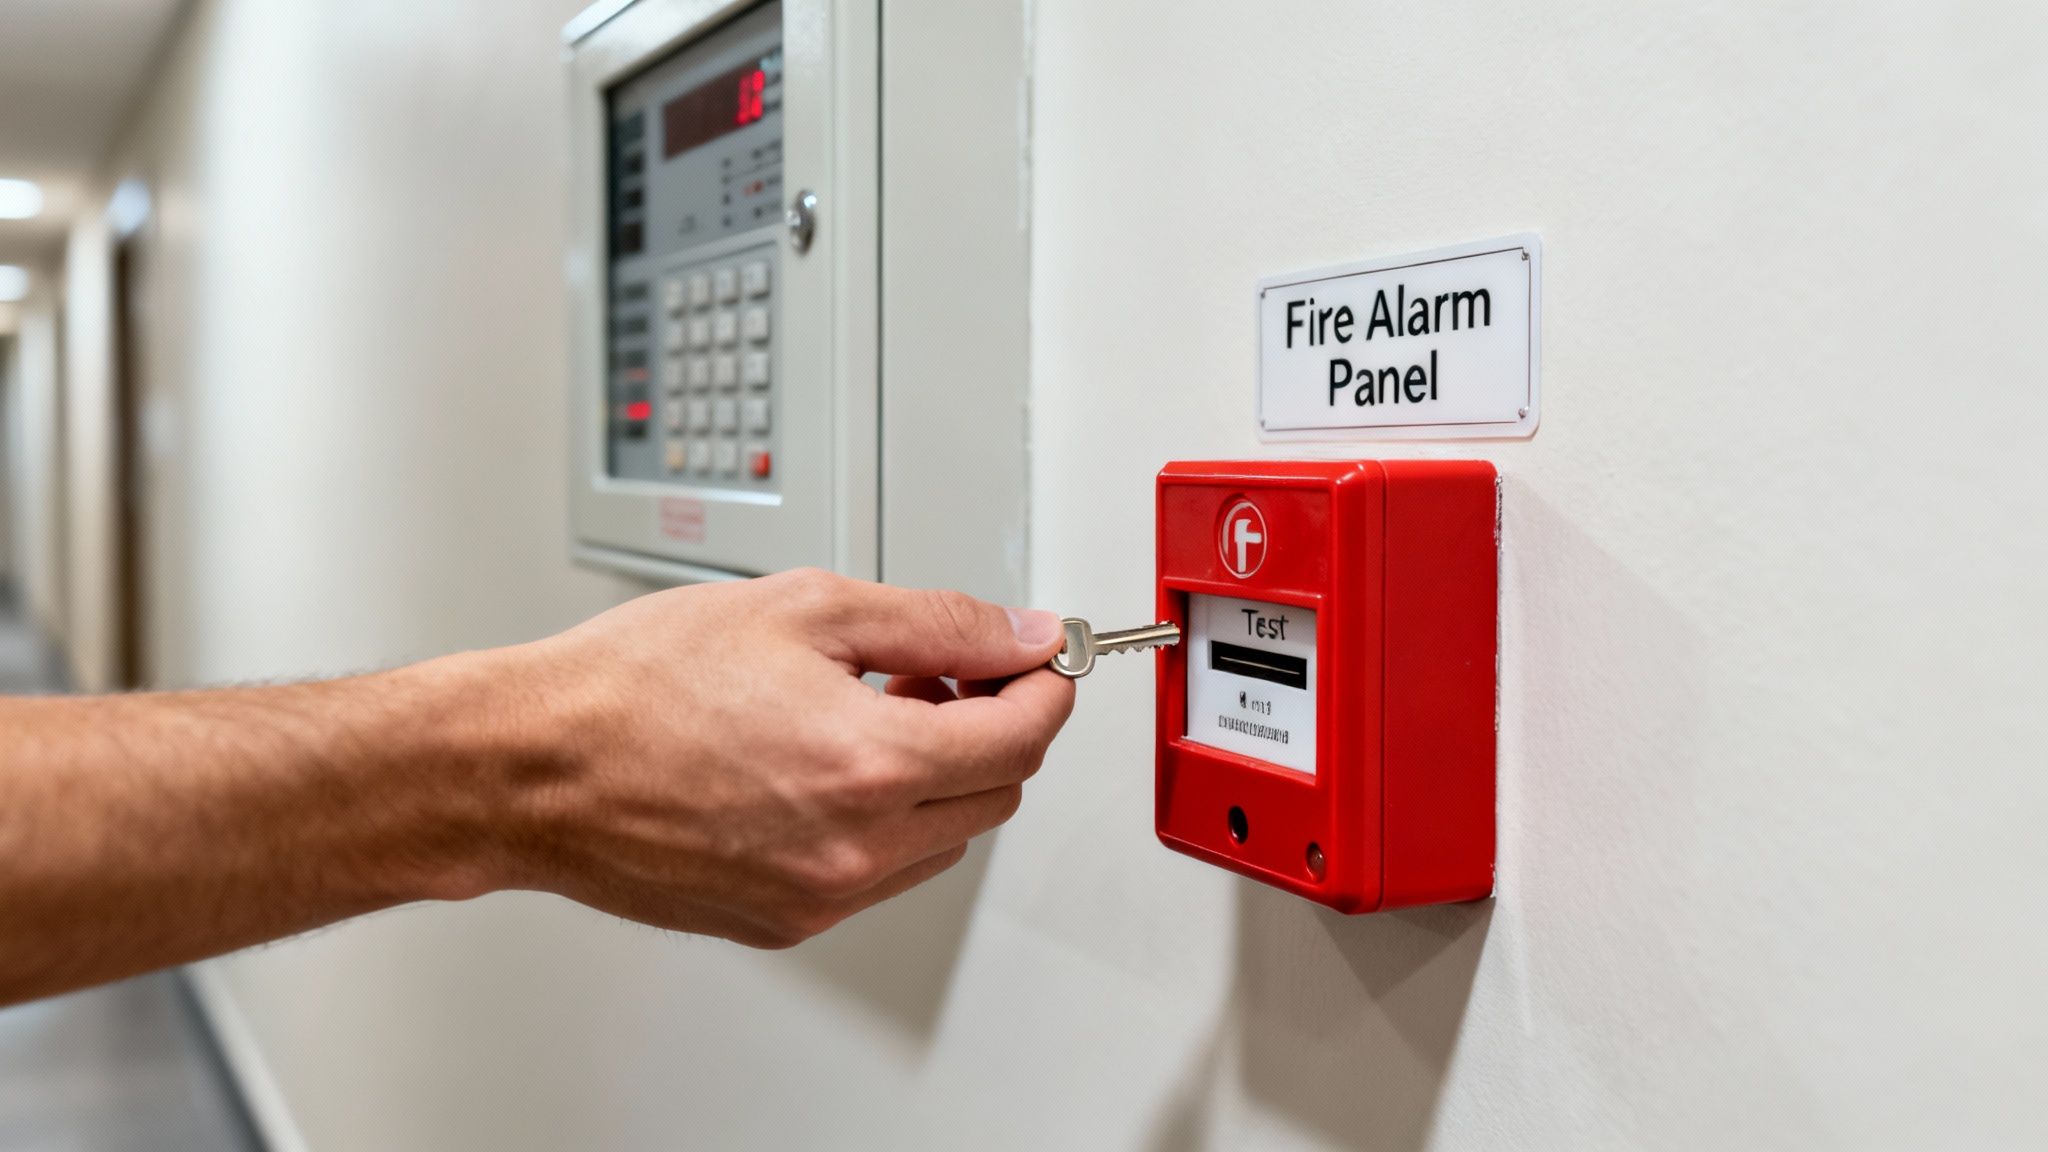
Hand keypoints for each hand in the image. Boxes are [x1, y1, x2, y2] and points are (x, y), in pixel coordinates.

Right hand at [492, 569, 1074, 947]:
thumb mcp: (804, 607)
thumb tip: (1020, 633)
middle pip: (996, 794)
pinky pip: (880, 872)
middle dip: (993, 726)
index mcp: (869, 762)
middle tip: (945, 672)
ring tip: (872, 710)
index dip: (1046, 687)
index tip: (1041, 658)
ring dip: (940, 775)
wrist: (532, 766)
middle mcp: (855, 845)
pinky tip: (829, 762)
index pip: (1022, 737)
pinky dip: (885, 819)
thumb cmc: (636, 683)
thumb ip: (935, 622)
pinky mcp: (785, 921)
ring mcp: (820, 895)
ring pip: (943, 839)